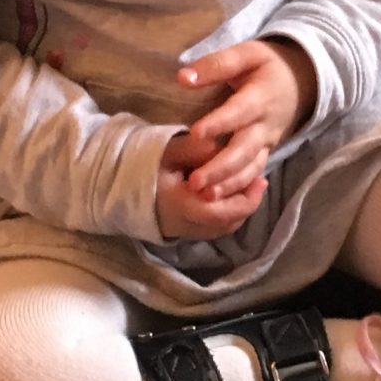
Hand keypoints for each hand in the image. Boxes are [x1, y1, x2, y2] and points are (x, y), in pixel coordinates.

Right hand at [154, 128, 269, 241]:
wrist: (120, 185)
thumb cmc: (145, 165)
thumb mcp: (169, 150)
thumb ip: (196, 149)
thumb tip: (222, 149)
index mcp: (181, 206)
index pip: (219, 212)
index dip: (244, 199)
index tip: (259, 179)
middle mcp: (186, 225)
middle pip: (227, 223)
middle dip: (248, 203)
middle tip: (260, 181)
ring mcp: (186, 232)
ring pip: (224, 227)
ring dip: (240, 209)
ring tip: (251, 186)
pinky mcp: (187, 232)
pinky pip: (216, 228)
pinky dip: (230, 213)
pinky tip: (235, 196)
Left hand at [176, 38, 316, 200]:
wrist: (302, 82)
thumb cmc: (267, 66)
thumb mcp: (247, 54)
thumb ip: (216, 65)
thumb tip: (183, 77)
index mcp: (260, 97)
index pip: (239, 112)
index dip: (218, 123)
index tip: (195, 133)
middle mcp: (265, 124)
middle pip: (244, 150)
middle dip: (220, 168)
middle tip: (194, 182)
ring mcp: (267, 142)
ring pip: (250, 167)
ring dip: (228, 184)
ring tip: (204, 196)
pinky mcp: (265, 153)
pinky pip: (253, 173)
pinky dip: (237, 189)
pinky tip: (217, 199)